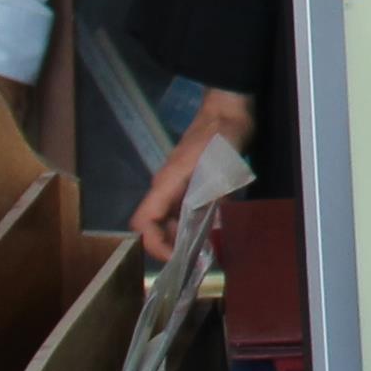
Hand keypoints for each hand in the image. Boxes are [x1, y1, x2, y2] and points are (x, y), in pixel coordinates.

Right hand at [130, 89, 256, 262]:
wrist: (227, 109)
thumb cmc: (221, 134)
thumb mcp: (222, 165)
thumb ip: (216, 195)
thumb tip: (215, 228)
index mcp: (167, 183)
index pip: (144, 221)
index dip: (154, 244)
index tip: (176, 258)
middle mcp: (167, 188)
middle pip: (155, 225)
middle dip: (171, 247)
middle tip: (196, 262)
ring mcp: (177, 186)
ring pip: (171, 220)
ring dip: (183, 238)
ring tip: (206, 252)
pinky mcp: (189, 184)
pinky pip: (184, 211)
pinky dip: (194, 225)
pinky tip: (214, 232)